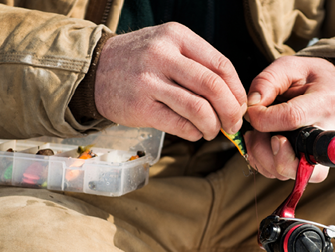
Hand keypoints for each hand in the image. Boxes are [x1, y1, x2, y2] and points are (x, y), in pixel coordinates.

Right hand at [94, 23, 246, 140]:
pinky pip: (179, 124)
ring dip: (213, 125)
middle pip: (213, 86)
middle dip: (231, 110)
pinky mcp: (140, 107)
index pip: (221, 64)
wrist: (94, 69)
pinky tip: (194, 133)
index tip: (241, 105)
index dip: (237, 90)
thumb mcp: (166, 46)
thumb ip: (197, 64)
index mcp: (176, 36)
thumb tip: (233, 98)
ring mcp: (149, 81)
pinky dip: (193, 133)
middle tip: (234, 123)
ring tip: (212, 131)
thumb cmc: (138, 61)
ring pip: (198, 108)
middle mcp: (163, 55)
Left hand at [244, 56, 334, 182]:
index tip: (252, 110)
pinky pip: (282, 174)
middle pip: (298, 162)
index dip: (263, 118)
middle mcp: (328, 135)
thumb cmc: (307, 77)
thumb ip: (268, 80)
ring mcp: (319, 154)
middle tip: (255, 132)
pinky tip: (259, 143)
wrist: (328, 89)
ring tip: (255, 134)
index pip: (292, 118)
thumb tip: (252, 106)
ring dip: (260, 156)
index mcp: (326, 102)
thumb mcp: (289, 65)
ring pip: (287, 172)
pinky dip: (262, 162)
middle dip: (265, 150)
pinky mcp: (309, 165)